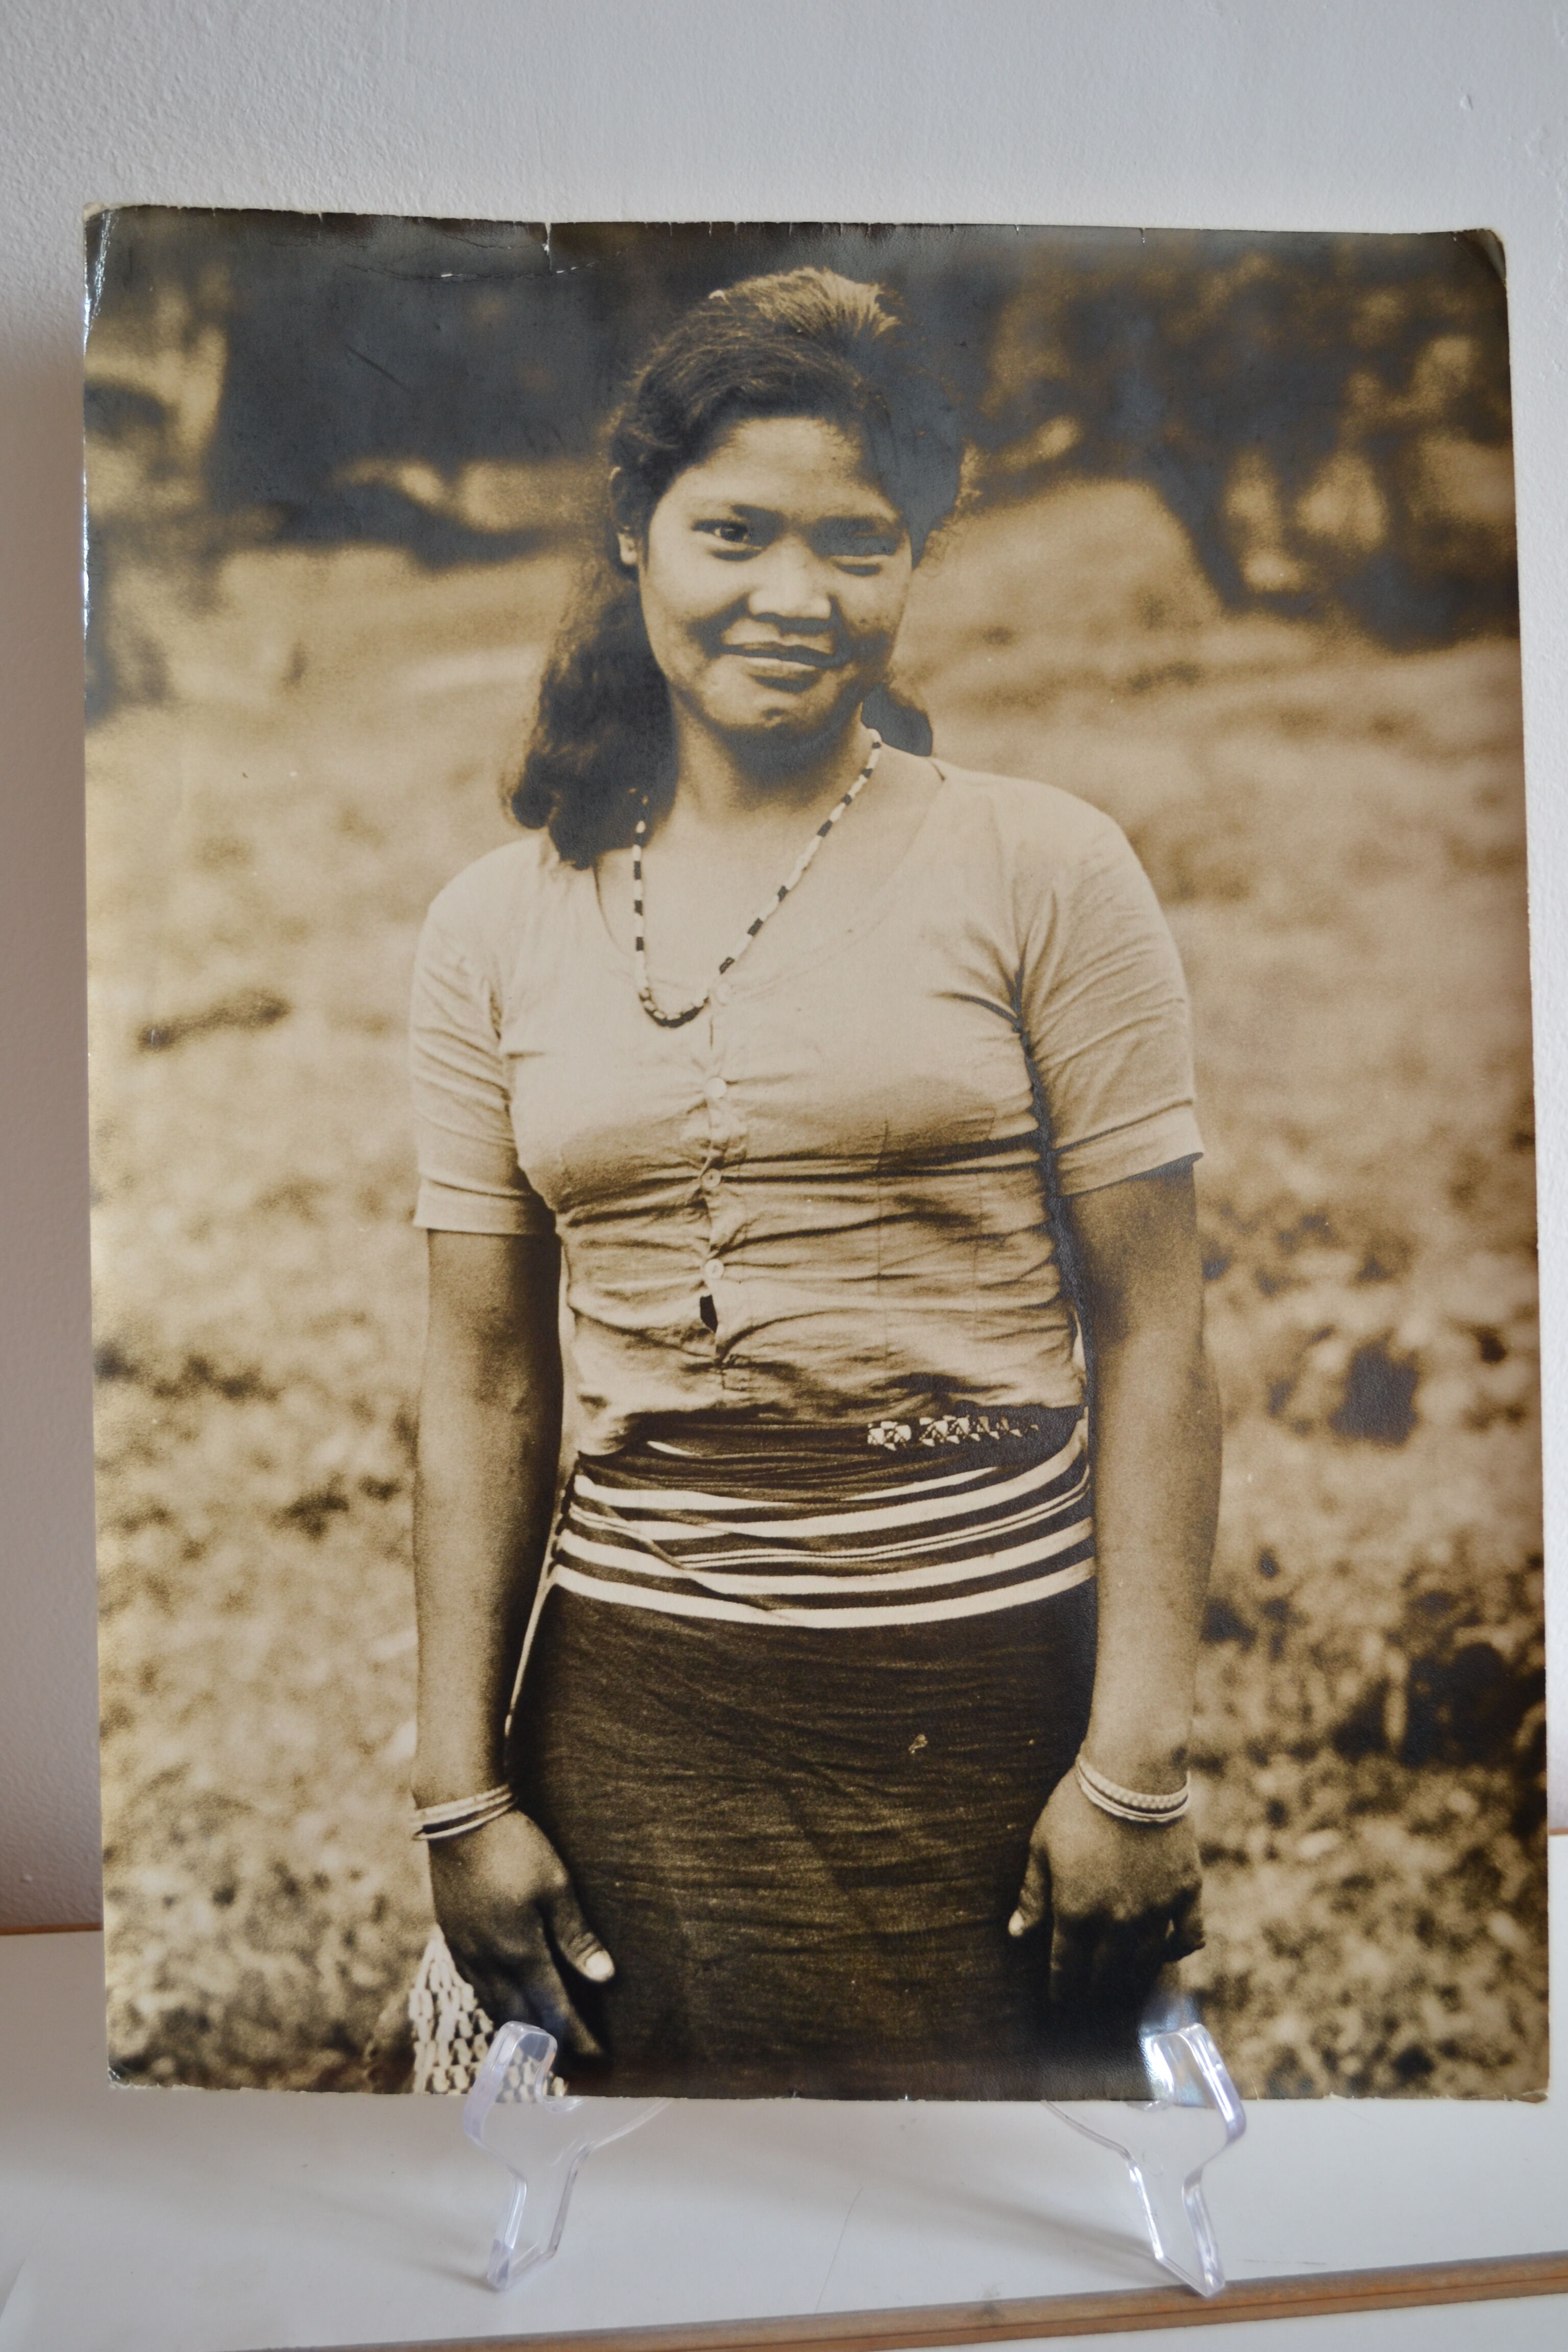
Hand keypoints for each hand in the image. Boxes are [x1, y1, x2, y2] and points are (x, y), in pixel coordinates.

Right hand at [427, 1810, 613, 2057]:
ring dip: (518, 2032)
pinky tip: (502, 2005)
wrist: (461, 1820)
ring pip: (494, 2008)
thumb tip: (604, 1978)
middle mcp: (490, 1962)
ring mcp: (467, 1952)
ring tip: (537, 2049)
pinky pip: (475, 1988)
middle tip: (568, 2068)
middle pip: (522, 2020)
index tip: (597, 2057)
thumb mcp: (556, 1886)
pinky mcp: (453, 1938)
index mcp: (521, 1951)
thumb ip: (577, 1936)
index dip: (578, 2037)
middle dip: (548, 2047)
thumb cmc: (516, 1847)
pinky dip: (494, 2006)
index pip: (555, 2010)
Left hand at [1008, 1771, 1204, 2009]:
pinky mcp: (1185, 1893)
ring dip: (1132, 1976)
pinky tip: (1166, 1951)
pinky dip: (1177, 1950)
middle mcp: (1116, 1921)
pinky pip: (1187, 1937)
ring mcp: (1155, 1910)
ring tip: (1124, 1980)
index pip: (1066, 1966)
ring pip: (1144, 1961)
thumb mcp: (1042, 1846)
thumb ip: (1032, 1894)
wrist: (1132, 1774)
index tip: (1060, 2001)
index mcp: (1075, 1911)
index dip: (1062, 1988)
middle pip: (1105, 1971)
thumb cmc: (1077, 1805)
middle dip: (1094, 1987)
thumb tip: (1017, 1934)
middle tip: (1091, 1994)